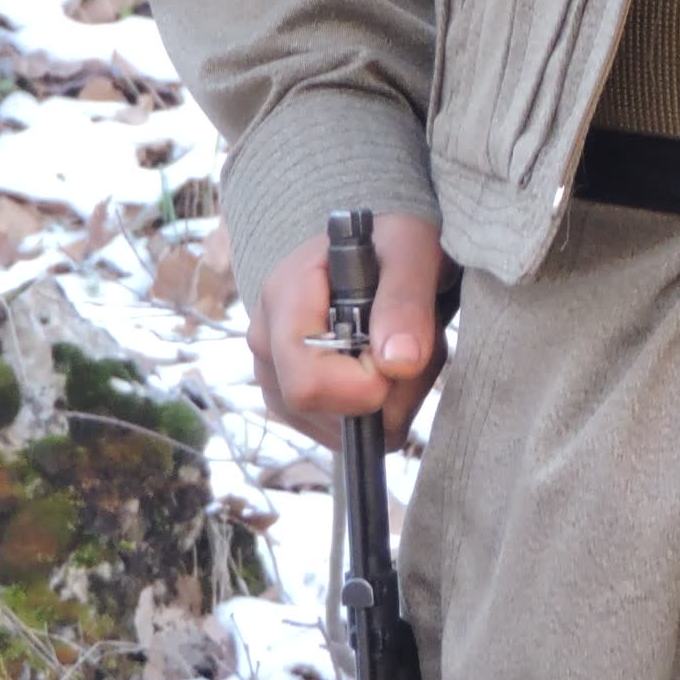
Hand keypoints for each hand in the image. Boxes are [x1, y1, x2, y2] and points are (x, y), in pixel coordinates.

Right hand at [248, 211, 450, 454]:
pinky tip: (385, 367)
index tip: (403, 355)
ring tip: (398, 346)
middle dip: (386, 391)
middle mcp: (266, 343)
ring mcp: (274, 378)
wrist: (383, 252)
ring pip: (340, 430)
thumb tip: (398, 363)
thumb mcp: (412, 249)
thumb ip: (405, 300)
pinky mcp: (293, 404)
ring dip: (391, 398)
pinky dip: (380, 409)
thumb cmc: (394, 244)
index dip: (364, 385)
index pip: (306, 380)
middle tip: (413, 344)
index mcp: (284, 296)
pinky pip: (344, 434)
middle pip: (322, 410)